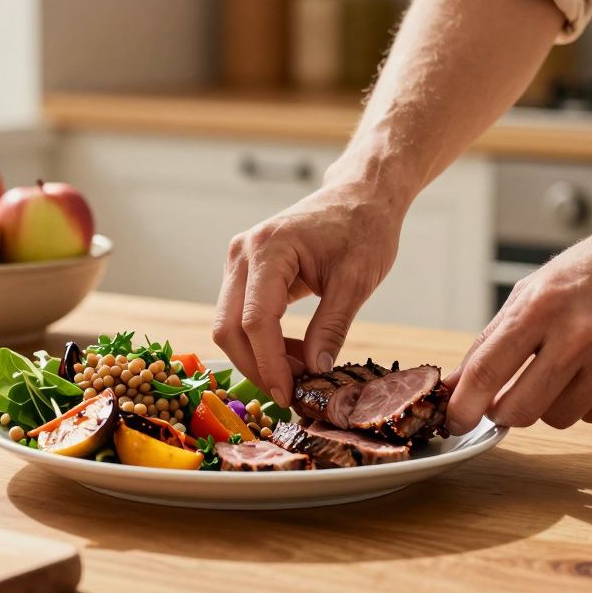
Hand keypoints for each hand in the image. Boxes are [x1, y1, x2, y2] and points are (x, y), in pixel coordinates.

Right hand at [212, 181, 404, 406]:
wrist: (360, 196)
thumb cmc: (363, 228)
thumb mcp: (356, 281)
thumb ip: (332, 327)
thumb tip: (315, 372)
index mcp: (269, 248)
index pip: (255, 320)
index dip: (269, 364)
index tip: (289, 396)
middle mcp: (243, 253)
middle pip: (228, 327)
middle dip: (256, 367)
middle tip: (292, 393)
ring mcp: (239, 261)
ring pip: (229, 325)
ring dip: (258, 357)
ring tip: (300, 371)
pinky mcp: (245, 271)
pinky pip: (241, 315)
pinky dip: (262, 341)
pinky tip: (293, 352)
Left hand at [446, 219, 591, 433]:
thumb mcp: (537, 287)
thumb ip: (494, 337)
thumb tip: (458, 384)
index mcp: (542, 305)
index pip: (488, 370)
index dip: (464, 405)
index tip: (453, 421)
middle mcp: (578, 335)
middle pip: (519, 411)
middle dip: (504, 412)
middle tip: (506, 399)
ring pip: (556, 418)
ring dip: (548, 403)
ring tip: (564, 366)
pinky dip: (586, 400)